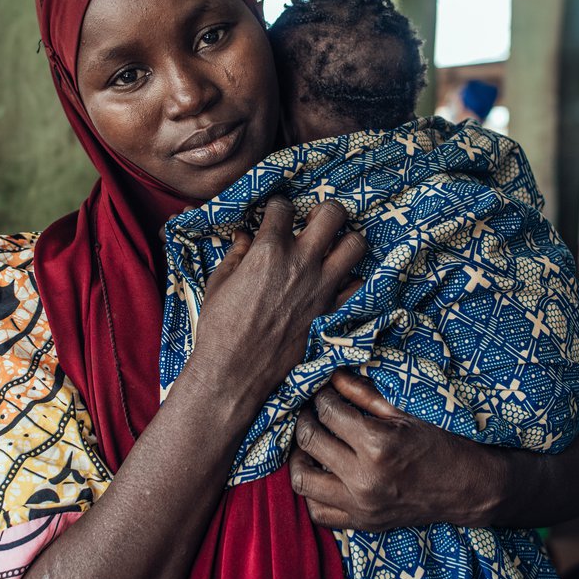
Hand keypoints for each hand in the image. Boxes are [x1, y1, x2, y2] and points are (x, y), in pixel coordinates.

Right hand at [185, 197, 366, 406]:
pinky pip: (359, 286)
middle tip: (315, 222)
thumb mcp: (219, 283)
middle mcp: (301, 262)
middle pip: (333, 213)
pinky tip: (337, 283)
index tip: (276, 215)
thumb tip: (244, 237)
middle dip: (325, 211)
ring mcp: (322, 287)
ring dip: (346, 241)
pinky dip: (351, 282)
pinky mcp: (332, 313)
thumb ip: (236, 254)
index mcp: (269, 250)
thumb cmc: (219, 328)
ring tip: (332, 248)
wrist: (234, 372)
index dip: (278, 208)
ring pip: (356, 244)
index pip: (284, 206)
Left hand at [289, 371, 483, 530]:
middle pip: (309, 441)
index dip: (322, 396)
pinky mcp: (362, 524)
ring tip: (310, 442)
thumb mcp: (404, 413)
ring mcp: (361, 506)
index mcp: (377, 445)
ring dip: (299, 456)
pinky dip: (312, 492)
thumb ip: (363, 394)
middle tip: (312, 411)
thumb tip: (332, 376)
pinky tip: (321, 473)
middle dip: (306, 418)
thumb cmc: (439, 443)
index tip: (325, 392)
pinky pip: (317, 512)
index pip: (328, 412)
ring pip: (302, 480)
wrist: (467, 487)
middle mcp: (364, 479)